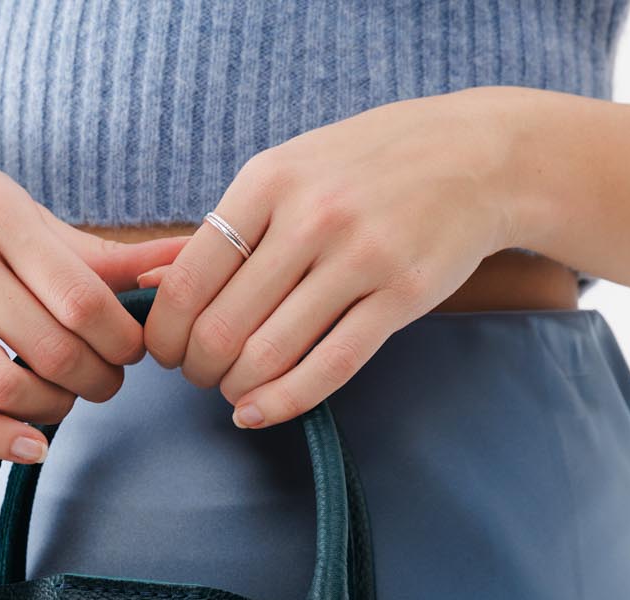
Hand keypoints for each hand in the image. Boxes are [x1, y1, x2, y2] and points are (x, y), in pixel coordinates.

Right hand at [0, 134, 189, 460]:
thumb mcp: (22, 213)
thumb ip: (99, 254)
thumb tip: (186, 266)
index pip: (81, 300)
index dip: (122, 342)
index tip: (132, 353)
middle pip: (49, 348)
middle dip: (96, 380)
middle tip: (106, 382)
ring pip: (1, 383)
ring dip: (53, 410)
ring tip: (66, 402)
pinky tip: (31, 447)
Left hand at [139, 91, 518, 426]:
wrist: (477, 155)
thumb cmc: (368, 166)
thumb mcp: (290, 170)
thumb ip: (227, 227)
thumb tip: (151, 282)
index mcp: (268, 181)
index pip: (189, 280)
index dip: (166, 333)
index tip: (168, 353)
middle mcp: (311, 217)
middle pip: (222, 327)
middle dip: (198, 369)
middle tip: (202, 377)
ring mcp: (360, 257)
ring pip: (269, 354)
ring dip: (237, 389)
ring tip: (234, 392)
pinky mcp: (401, 296)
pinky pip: (329, 368)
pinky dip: (284, 402)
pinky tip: (259, 414)